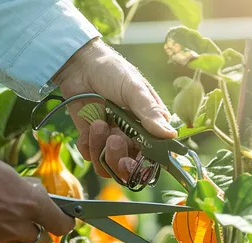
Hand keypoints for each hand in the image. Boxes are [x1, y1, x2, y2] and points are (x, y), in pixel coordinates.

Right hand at [0, 158, 74, 242]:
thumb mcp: (3, 171)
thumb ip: (24, 186)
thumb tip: (35, 191)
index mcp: (31, 204)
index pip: (61, 223)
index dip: (67, 222)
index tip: (67, 218)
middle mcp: (20, 225)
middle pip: (43, 239)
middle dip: (43, 230)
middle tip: (37, 219)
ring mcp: (2, 237)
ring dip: (24, 234)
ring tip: (14, 219)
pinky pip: (2, 242)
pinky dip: (3, 234)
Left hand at [53, 39, 176, 182]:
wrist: (80, 64)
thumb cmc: (113, 71)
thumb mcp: (134, 89)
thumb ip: (149, 113)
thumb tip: (171, 135)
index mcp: (149, 127)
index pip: (153, 157)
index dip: (144, 165)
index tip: (133, 159)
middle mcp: (132, 138)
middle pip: (129, 168)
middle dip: (119, 159)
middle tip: (113, 140)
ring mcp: (110, 140)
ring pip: (107, 166)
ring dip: (100, 149)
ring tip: (97, 124)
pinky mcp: (90, 139)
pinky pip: (89, 156)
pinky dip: (87, 145)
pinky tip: (88, 125)